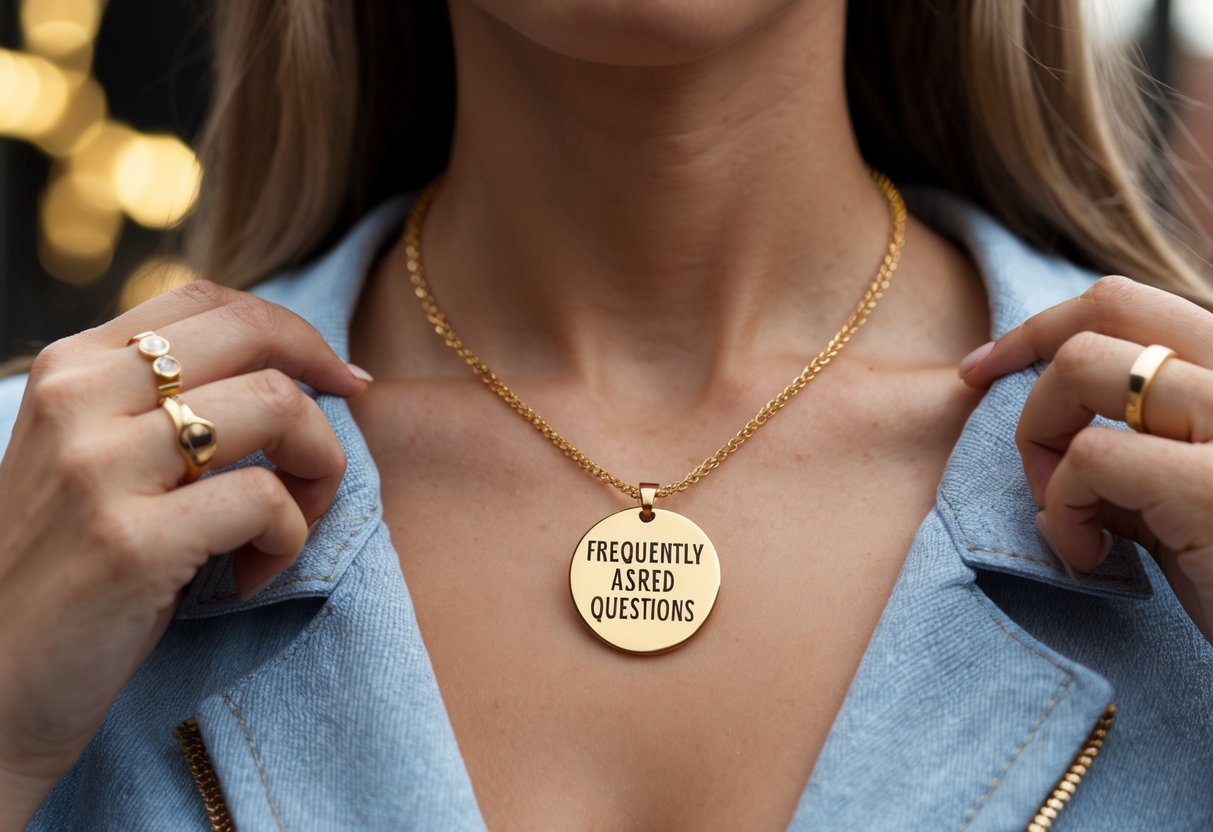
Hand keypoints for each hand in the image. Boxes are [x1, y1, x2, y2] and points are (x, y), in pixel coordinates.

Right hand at [0, 281, 365, 824]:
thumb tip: (295, 368)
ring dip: (318, 473)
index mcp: (72, 366)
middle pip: (257, 339)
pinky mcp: (130, 543)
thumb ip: (161, 401)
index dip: (297, 335)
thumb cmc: (71, 568)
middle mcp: (79, 398)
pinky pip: (267, 501)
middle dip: (324, 396)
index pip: (212, 301)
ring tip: (284, 530)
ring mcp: (99, 468)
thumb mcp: (97, 457)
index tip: (339, 385)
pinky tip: (251, 576)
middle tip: (325, 461)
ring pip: (279, 408)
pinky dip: (289, 541)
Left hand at [959, 275, 1212, 642]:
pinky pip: (1090, 456)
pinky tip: (1089, 557)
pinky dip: (1063, 507)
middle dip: (1028, 356)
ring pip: (1085, 367)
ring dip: (1041, 437)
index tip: (980, 368)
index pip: (1131, 299)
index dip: (1041, 324)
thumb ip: (1138, 444)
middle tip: (998, 419)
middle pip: (1108, 306)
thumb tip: (1047, 427)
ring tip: (1065, 509)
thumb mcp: (1182, 497)